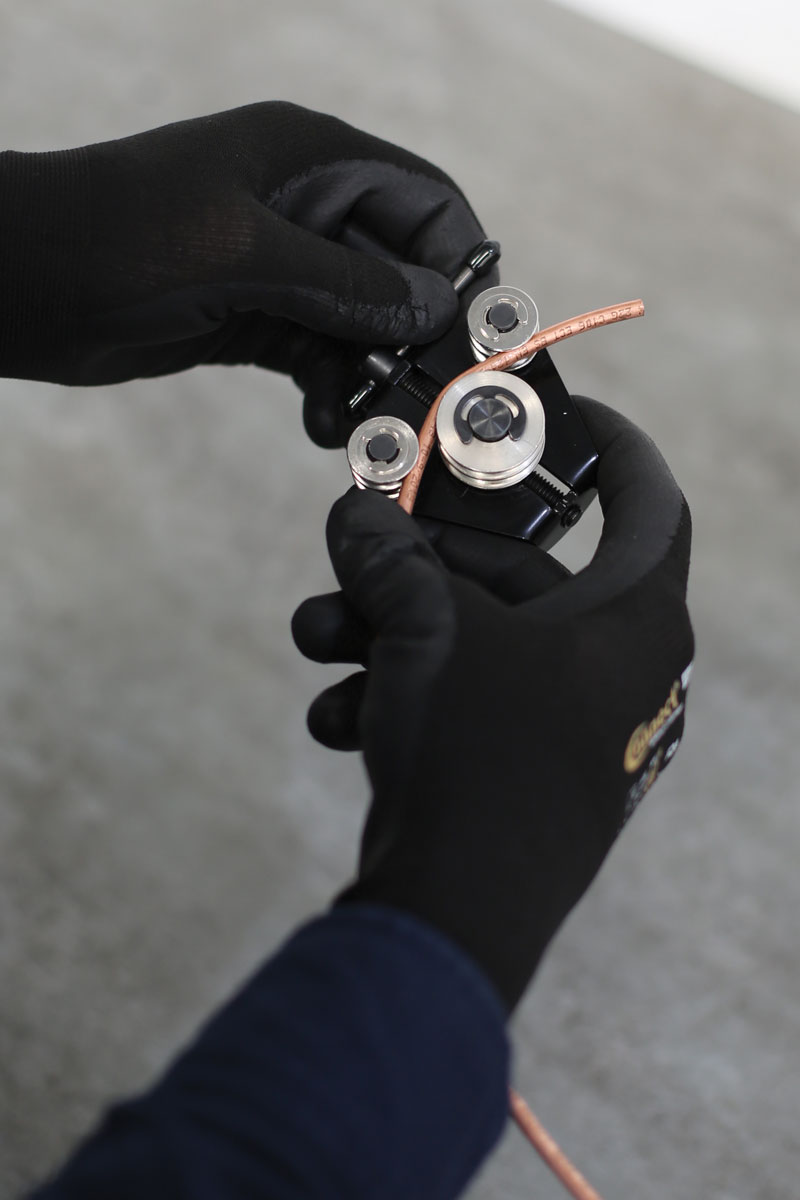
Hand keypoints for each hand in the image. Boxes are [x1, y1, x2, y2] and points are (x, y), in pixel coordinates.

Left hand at [0, 102, 485, 443]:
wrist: (21, 285)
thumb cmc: (122, 240)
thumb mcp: (243, 256)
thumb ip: (344, 283)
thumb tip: (433, 309)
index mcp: (311, 159)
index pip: (423, 200)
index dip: (459, 260)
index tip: (477, 333)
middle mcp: (306, 209)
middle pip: (399, 268)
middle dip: (417, 334)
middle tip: (428, 399)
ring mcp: (280, 267)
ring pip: (361, 322)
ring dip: (372, 374)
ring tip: (366, 423)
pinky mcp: (253, 318)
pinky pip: (318, 356)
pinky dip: (330, 390)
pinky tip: (328, 426)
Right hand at [292, 398, 693, 1011]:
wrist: (457, 910)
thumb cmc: (478, 748)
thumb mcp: (428, 627)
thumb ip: (391, 558)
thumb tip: (356, 518)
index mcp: (635, 620)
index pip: (649, 506)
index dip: (616, 448)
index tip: (573, 415)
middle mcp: (613, 670)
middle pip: (520, 577)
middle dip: (422, 562)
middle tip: (358, 542)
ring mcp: (565, 729)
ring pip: (474, 644)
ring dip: (388, 633)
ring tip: (321, 635)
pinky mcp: (517, 774)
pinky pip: (461, 707)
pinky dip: (400, 697)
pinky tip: (339, 715)